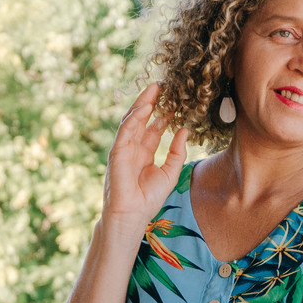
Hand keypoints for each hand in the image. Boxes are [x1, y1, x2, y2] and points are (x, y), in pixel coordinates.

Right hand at [101, 83, 190, 237]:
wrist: (132, 215)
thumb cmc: (149, 198)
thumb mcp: (170, 173)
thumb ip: (177, 152)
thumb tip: (185, 130)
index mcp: (144, 152)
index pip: (154, 128)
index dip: (163, 114)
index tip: (175, 101)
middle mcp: (133, 147)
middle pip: (142, 119)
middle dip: (152, 102)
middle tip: (163, 86)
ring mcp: (123, 148)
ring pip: (132, 120)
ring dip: (142, 103)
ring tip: (155, 89)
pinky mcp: (117, 152)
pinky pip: (125, 131)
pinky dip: (134, 117)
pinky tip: (145, 106)